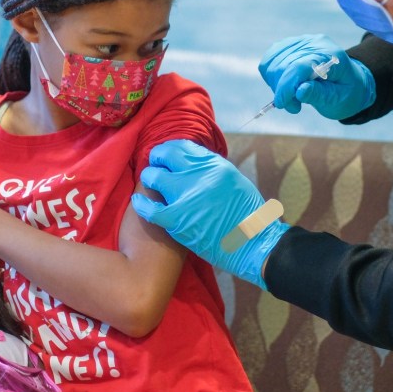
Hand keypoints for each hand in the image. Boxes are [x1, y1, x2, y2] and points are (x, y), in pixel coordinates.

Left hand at [131, 139, 288, 289]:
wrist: (253, 244)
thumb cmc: (248, 216)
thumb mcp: (235, 181)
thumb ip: (213, 171)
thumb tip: (192, 164)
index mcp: (214, 165)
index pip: (183, 147)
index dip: (171, 149)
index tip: (166, 155)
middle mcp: (199, 175)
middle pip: (166, 156)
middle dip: (157, 159)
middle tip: (154, 166)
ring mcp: (186, 196)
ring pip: (153, 177)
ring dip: (149, 178)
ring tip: (149, 183)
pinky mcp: (177, 219)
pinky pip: (149, 207)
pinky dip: (141, 204)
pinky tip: (139, 202)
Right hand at [259, 34, 375, 119]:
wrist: (350, 82)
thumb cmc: (345, 93)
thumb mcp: (338, 98)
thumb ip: (319, 94)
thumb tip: (299, 91)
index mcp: (331, 55)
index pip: (300, 66)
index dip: (287, 86)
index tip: (281, 103)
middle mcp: (314, 43)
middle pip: (284, 66)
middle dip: (283, 90)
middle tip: (295, 106)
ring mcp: (301, 42)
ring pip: (273, 63)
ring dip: (277, 85)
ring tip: (293, 97)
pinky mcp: (289, 45)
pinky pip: (270, 59)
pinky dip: (272, 76)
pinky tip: (286, 85)